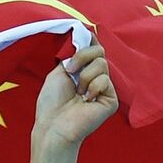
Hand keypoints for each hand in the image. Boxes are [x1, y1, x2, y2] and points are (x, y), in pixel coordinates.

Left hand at [32, 33, 117, 148]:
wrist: (53, 126)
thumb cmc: (51, 104)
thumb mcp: (59, 71)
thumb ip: (73, 55)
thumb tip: (87, 36)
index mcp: (83, 71)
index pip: (93, 47)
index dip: (87, 43)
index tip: (75, 47)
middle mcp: (95, 78)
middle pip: (99, 51)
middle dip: (82, 56)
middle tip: (70, 71)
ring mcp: (105, 88)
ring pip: (102, 64)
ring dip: (84, 76)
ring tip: (78, 93)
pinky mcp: (111, 99)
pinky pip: (105, 80)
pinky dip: (92, 87)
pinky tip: (86, 101)